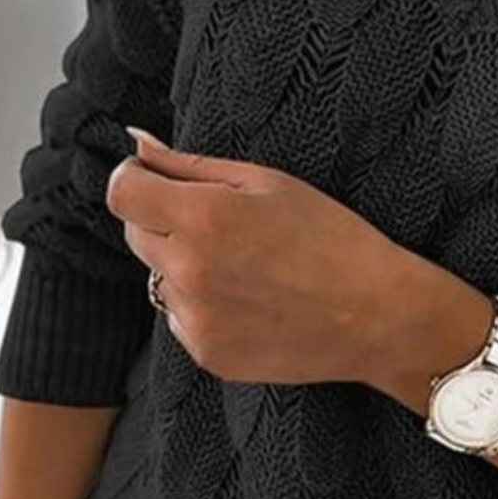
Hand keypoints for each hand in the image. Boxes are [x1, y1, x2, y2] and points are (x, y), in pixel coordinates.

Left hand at [108, 127, 414, 385]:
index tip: (152, 177)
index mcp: (203, 217)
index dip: (133, 178)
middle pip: (134, 232)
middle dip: (161, 218)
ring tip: (244, 266)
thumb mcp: (266, 182)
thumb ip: (190, 164)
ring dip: (182, 265)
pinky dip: (202, 305)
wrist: (376, 315)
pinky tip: (251, 300)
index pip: (120, 191)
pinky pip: (180, 318)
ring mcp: (195, 318)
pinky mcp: (206, 353)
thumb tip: (138, 144)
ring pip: (157, 278)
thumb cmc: (332, 237)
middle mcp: (189, 270)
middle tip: (218, 221)